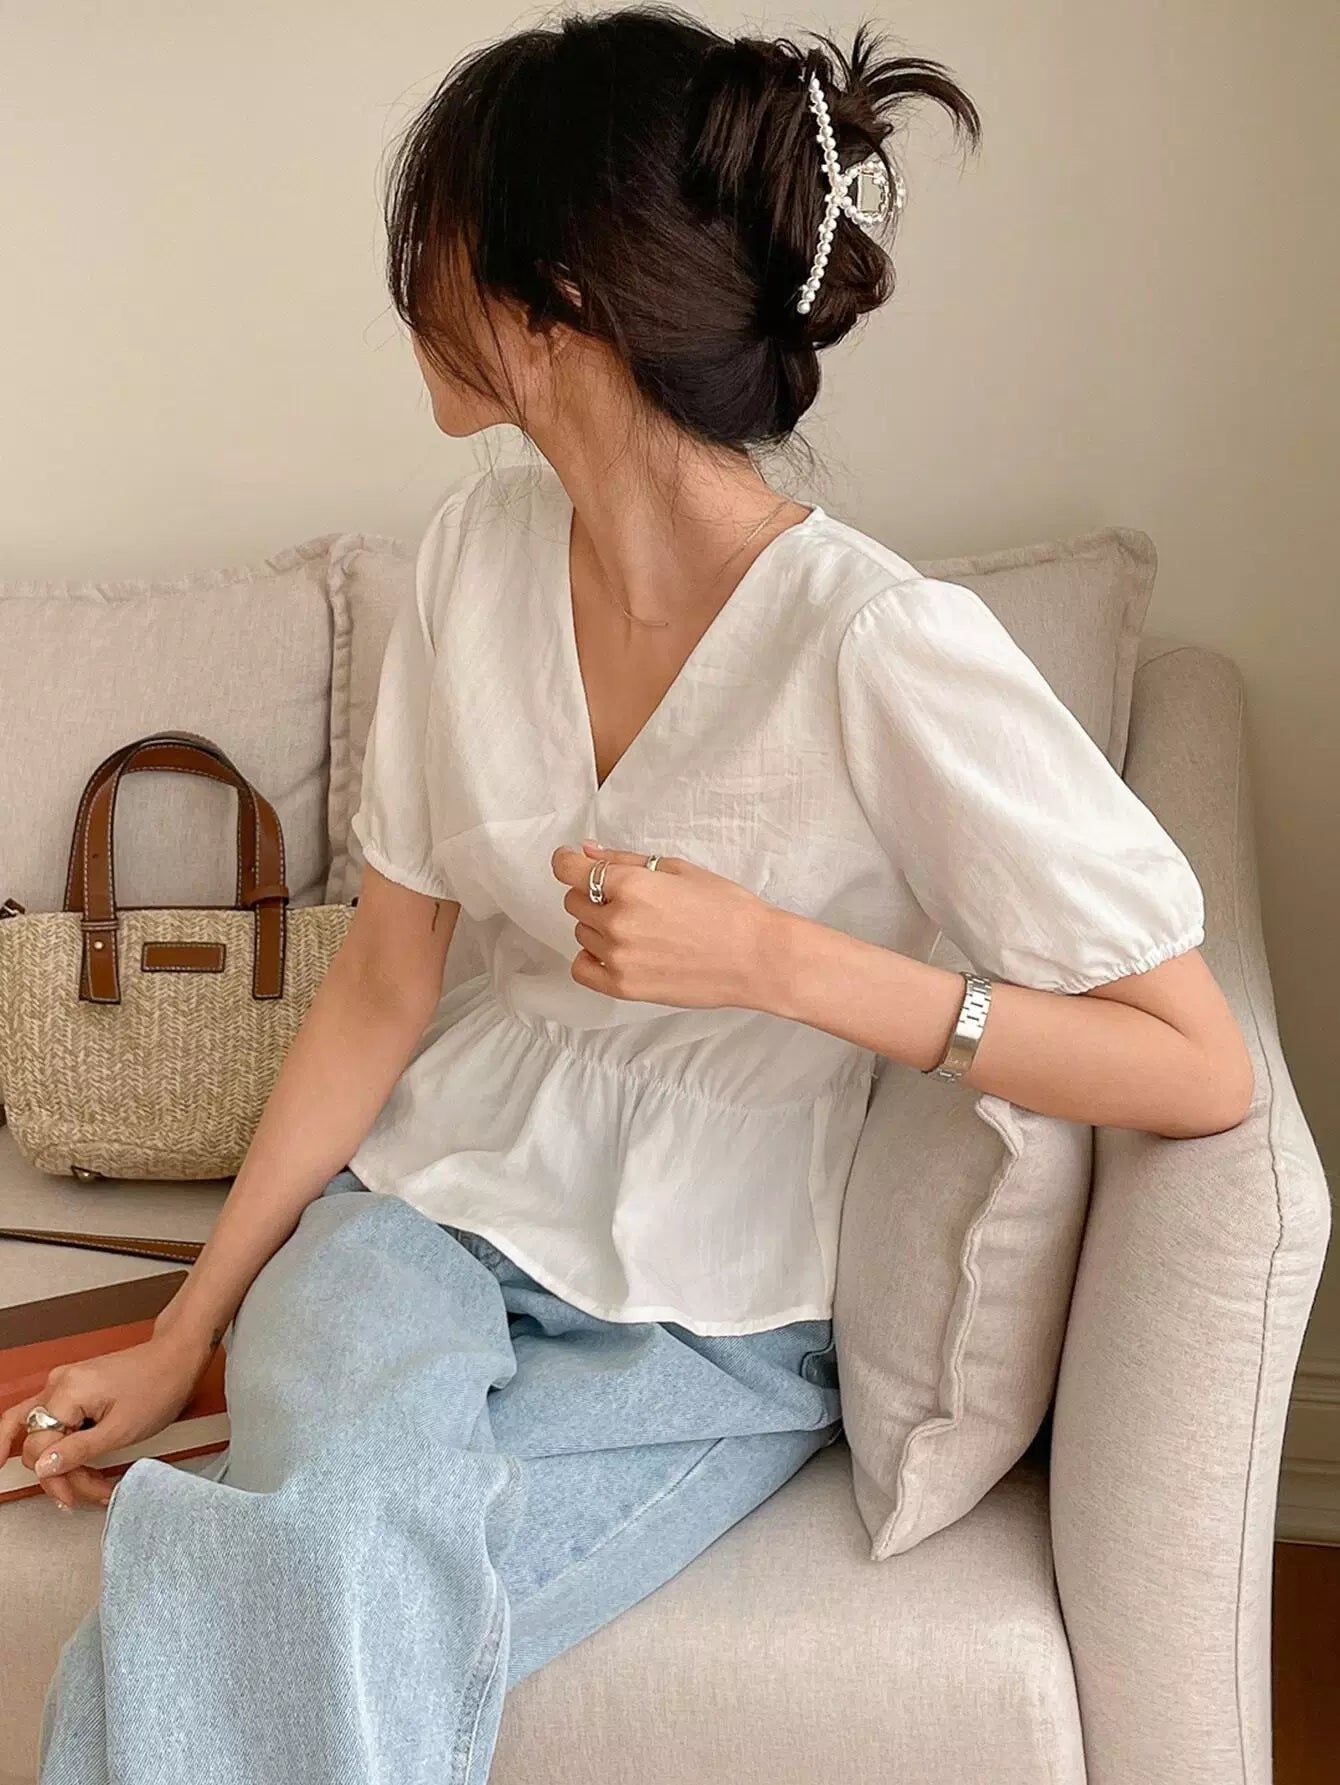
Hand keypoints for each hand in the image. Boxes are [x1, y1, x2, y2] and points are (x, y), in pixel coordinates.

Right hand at [0, 1331, 216, 1513]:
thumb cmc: (159, 1385)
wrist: (178, 1358)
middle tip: (89, 1489)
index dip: (54, 1479)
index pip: (37, 1447)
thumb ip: (79, 1451)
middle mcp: (59, 1384)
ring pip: (43, 1435)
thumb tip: (43, 1467)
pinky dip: (66, 1445)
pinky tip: (79, 1462)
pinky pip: (56, 1423)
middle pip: (37, 1442)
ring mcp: (66, 1384)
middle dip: (61, 1472)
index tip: (72, 1497)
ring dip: (62, 1462)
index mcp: (66, 1391)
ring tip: (90, 1480)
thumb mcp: (121, 1430)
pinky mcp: (75, 1389)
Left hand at [551, 839, 789, 1009]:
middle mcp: (617, 921)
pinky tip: (618, 952)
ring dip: (599, 926)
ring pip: (581, 933)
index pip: (568, 869)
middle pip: (574, 901)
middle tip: (630, 900)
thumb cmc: (726, 909)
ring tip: (641, 928)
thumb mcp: (678, 869)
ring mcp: (618, 957)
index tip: (571, 862)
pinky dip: (593, 958)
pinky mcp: (624, 987)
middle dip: (594, 895)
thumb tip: (586, 852)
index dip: (567, 862)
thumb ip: (625, 860)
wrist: (757, 957)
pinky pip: (582, 969)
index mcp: (630, 885)